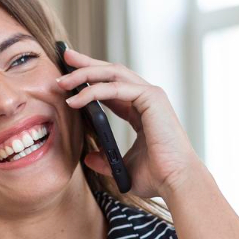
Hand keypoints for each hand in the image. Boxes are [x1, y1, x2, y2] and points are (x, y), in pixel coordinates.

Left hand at [56, 49, 203, 200]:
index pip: (112, 86)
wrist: (176, 182)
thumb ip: (105, 160)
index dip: (91, 79)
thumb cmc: (157, 177)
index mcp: (142, 110)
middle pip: (112, 72)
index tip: (69, 76)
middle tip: (65, 56)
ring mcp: (151, 95)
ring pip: (113, 73)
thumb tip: (88, 158)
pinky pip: (116, 87)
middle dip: (86, 64)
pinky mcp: (152, 98)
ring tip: (61, 80)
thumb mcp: (123, 167)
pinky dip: (93, 91)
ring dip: (85, 74)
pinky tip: (75, 99)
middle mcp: (147, 98)